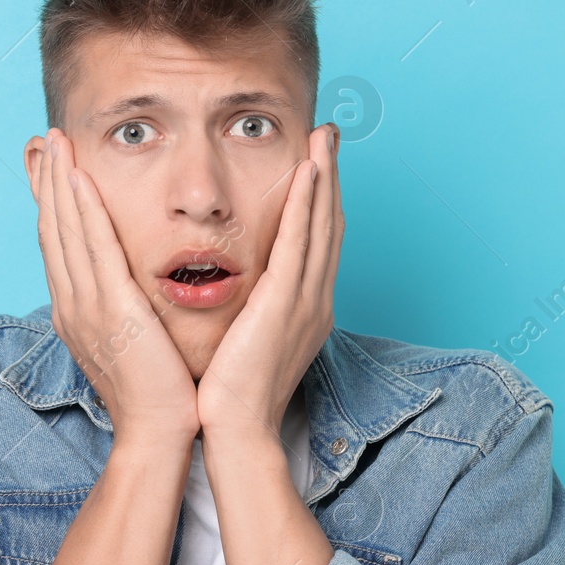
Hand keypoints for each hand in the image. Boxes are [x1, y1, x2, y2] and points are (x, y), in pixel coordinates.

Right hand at [31, 128, 201, 447]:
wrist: (157, 435)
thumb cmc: (159, 394)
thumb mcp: (135, 344)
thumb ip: (128, 312)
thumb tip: (134, 292)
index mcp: (78, 312)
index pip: (59, 246)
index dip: (53, 204)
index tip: (51, 168)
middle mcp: (73, 305)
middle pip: (53, 230)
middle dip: (48, 183)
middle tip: (45, 140)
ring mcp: (86, 306)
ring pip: (67, 231)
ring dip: (61, 182)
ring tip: (57, 142)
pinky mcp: (111, 309)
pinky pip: (94, 248)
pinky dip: (83, 210)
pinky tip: (81, 179)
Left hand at [196, 123, 342, 438]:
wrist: (236, 431)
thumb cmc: (233, 394)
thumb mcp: (248, 340)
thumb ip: (252, 310)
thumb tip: (241, 293)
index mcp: (305, 308)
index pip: (316, 241)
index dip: (320, 199)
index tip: (316, 162)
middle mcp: (315, 299)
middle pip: (328, 224)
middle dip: (331, 176)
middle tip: (329, 134)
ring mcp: (306, 301)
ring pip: (320, 226)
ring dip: (325, 176)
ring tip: (324, 137)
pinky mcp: (286, 304)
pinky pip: (299, 245)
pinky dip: (306, 206)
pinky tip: (308, 172)